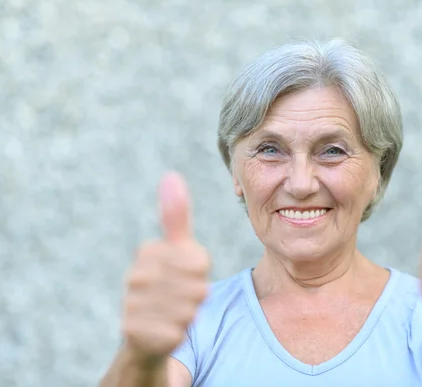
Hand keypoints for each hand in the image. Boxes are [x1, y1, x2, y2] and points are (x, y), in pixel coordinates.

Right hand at [121, 172, 210, 363]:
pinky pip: (178, 332)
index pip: (199, 263)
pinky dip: (178, 333)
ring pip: (189, 310)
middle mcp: (136, 275)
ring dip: (188, 315)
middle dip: (196, 296)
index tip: (184, 275)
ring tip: (172, 313)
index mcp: (148, 252)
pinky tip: (164, 330)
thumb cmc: (168, 286)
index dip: (200, 274)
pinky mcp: (134, 332)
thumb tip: (170, 175)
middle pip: (196, 287)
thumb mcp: (177, 249)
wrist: (144, 333)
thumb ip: (176, 215)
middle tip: (179, 298)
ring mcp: (133, 304)